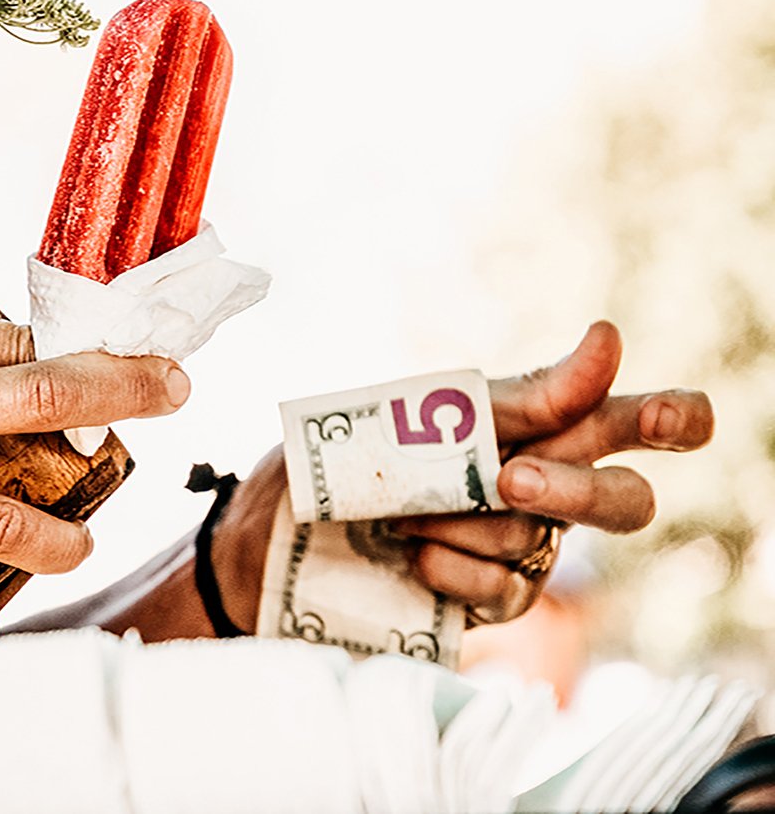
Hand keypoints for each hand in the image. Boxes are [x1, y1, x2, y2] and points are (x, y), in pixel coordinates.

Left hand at [211, 321, 713, 630]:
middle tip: (508, 480)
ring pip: (539, 543)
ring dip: (460, 521)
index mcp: (537, 428)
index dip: (672, 420)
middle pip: (625, 503)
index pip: (634, 422)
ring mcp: (522, 552)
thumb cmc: (350, 456)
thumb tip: (609, 342)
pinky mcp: (488, 601)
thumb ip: (517, 396)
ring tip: (399, 510)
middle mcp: (546, 492)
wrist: (270, 532)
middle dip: (573, 491)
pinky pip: (500, 590)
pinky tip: (407, 553)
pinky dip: (448, 565)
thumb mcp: (423, 411)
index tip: (673, 421)